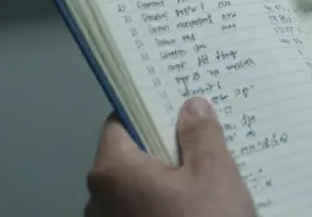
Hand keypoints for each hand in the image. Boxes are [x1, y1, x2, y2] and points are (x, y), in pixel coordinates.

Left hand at [86, 97, 254, 216]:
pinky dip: (161, 207)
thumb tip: (191, 106)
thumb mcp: (214, 174)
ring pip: (136, 188)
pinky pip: (139, 213)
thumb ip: (200, 134)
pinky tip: (194, 209)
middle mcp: (98, 199)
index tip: (175, 105)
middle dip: (164, 148)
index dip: (148, 110)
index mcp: (111, 170)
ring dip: (165, 181)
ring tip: (205, 179)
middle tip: (201, 142)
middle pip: (129, 156)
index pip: (119, 122)